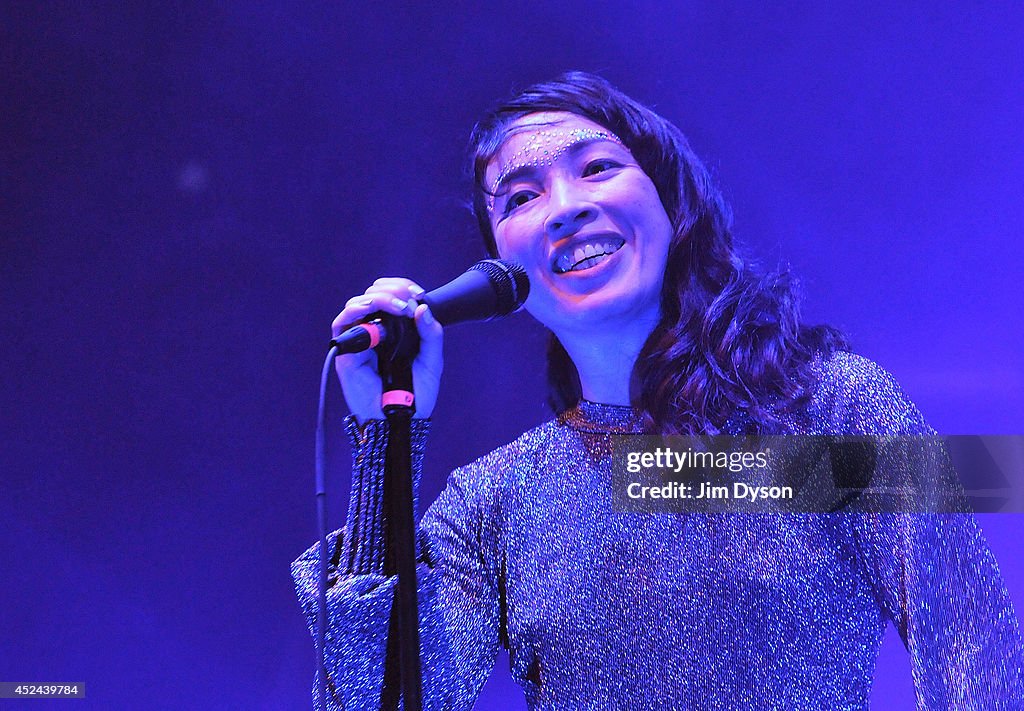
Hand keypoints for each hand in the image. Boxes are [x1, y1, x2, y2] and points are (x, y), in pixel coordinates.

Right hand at [331, 278, 442, 422]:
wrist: (404, 420)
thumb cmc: (418, 394)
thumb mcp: (432, 361)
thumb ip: (431, 335)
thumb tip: (423, 308)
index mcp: (395, 330)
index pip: (391, 295)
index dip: (402, 287)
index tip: (418, 292)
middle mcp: (376, 332)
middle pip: (373, 295)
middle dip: (392, 290)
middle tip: (409, 300)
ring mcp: (360, 342)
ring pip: (357, 305)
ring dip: (377, 298)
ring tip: (398, 306)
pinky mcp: (347, 354)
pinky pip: (342, 325)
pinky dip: (355, 312)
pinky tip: (371, 310)